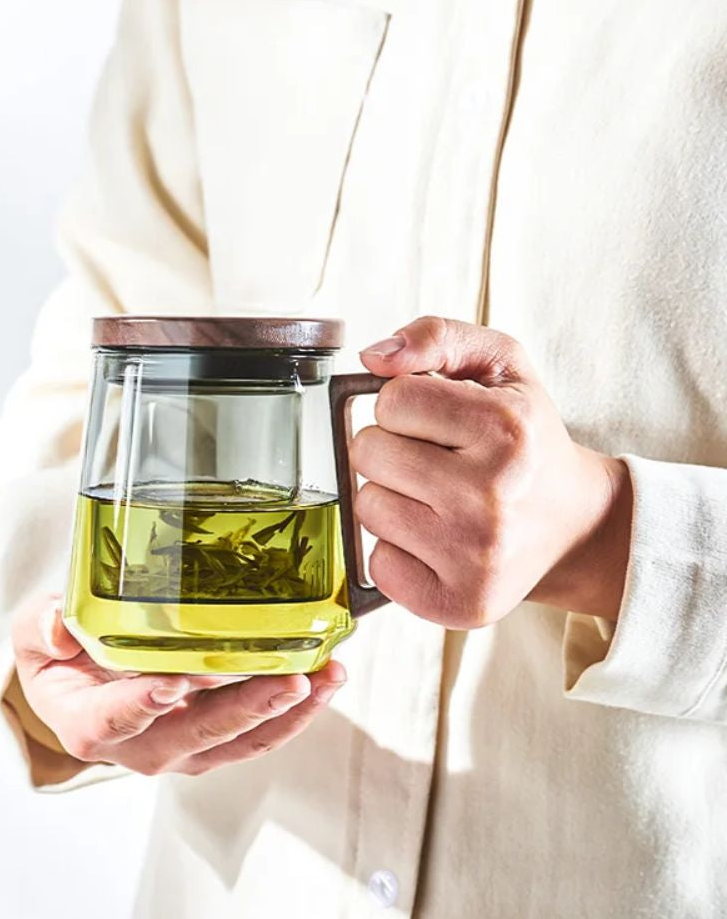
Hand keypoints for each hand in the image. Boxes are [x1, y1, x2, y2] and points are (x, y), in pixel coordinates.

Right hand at [11, 594, 345, 776]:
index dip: (140, 706)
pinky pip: (257, 734)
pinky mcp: (213, 737)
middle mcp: (139, 746)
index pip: (111, 721)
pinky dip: (294, 711)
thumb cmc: (60, 656)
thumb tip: (57, 624)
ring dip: (284, 713)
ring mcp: (182, 746)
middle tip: (286, 680)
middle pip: (193, 738)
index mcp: (87, 723)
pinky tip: (325, 680)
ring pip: (236, 741)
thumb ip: (40, 627)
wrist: (82, 680)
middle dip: (243, 710)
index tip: (173, 683)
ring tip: (323, 679)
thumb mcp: (34, 635)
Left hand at [351, 316, 631, 627]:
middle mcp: (491, 495)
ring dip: (391, 497)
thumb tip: (374, 357)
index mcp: (507, 429)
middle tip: (434, 459)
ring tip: (436, 498)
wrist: (574, 524)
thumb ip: (438, 336)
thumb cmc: (527, 440)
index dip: (405, 404)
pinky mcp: (458, 604)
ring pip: (366, 507)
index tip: (436, 420)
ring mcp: (474, 556)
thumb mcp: (502, 365)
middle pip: (368, 452)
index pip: (392, 399)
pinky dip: (397, 550)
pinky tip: (435, 539)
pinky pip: (378, 563)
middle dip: (391, 447)